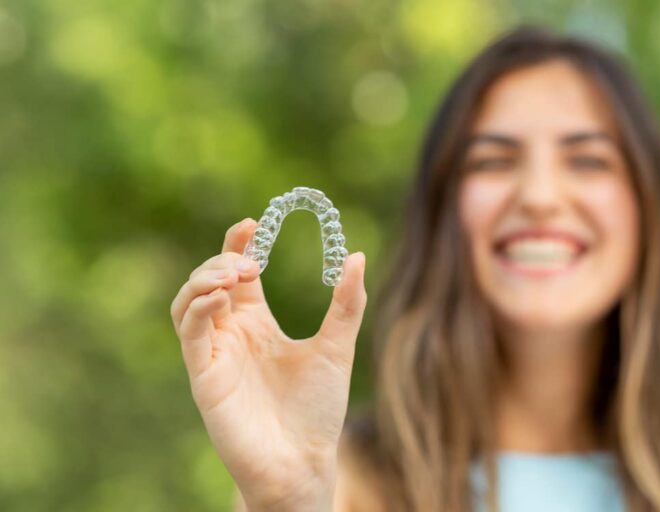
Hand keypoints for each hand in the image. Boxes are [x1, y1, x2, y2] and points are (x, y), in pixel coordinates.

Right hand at [170, 219, 367, 510]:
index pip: (238, 273)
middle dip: (223, 260)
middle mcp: (232, 335)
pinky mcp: (204, 376)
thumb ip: (346, 304)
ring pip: (187, 302)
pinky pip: (189, 334)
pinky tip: (222, 297)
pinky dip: (198, 308)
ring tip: (235, 273)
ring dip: (203, 279)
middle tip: (250, 260)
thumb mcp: (337, 347)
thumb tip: (356, 256)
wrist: (304, 461)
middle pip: (209, 280)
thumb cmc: (317, 410)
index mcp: (257, 324)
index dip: (239, 244)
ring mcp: (215, 354)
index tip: (254, 221)